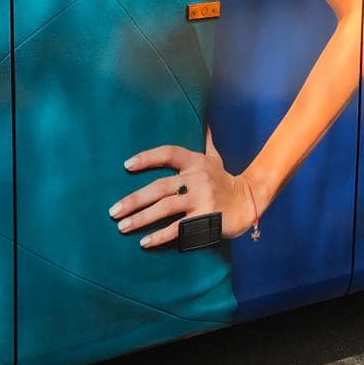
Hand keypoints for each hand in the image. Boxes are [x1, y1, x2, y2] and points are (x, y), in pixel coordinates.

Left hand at [110, 141, 257, 248]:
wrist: (250, 201)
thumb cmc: (225, 180)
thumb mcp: (215, 158)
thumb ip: (205, 142)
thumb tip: (204, 122)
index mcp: (196, 161)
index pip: (168, 154)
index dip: (147, 158)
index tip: (126, 166)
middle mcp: (197, 178)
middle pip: (159, 187)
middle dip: (134, 200)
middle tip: (113, 211)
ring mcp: (202, 199)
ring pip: (165, 208)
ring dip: (141, 218)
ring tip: (122, 226)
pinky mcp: (206, 218)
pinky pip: (178, 228)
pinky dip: (160, 236)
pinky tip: (144, 242)